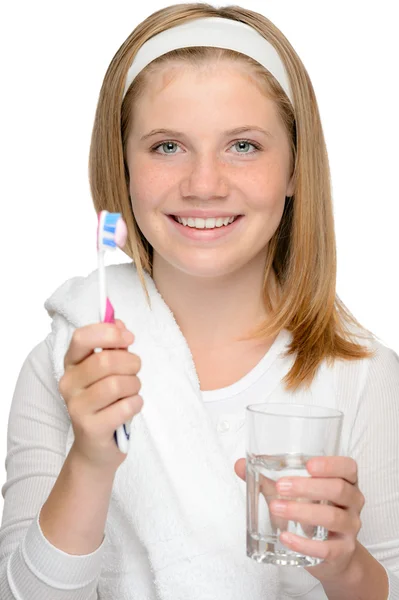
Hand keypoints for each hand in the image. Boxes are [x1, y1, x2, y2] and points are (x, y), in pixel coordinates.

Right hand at [59, 319, 142, 471]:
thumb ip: (113, 346)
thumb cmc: (106, 403)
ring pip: (118, 384)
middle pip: (106, 361)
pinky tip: (130, 408)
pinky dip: (136, 404)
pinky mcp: (90, 428)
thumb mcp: (108, 372)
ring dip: (135, 386)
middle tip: (136, 371)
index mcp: (71, 364)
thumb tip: (118, 322)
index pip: (81, 338)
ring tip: (132, 392)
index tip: (129, 337)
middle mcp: (68, 384)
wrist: (96, 448)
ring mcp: (77, 407)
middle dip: (131, 363)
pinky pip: (125, 407)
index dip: (109, 333)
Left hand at [234, 456, 364, 581]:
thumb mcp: (296, 494)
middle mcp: (352, 502)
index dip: (331, 464)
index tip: (309, 465)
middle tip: (280, 486)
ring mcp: (350, 528)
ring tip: (275, 508)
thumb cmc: (314, 513)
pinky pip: (326, 548)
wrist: (335, 555)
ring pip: (333, 517)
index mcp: (344, 482)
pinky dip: (304, 543)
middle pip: (339, 490)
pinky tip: (285, 537)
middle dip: (308, 487)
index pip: (348, 467)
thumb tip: (240, 465)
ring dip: (302, 512)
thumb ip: (268, 478)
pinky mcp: (342, 552)